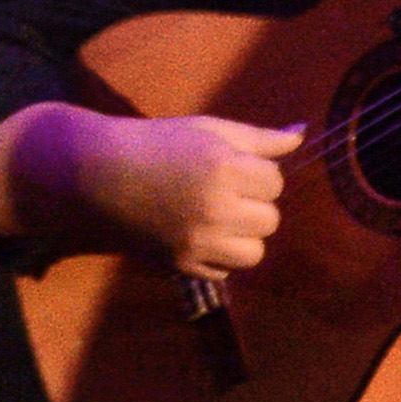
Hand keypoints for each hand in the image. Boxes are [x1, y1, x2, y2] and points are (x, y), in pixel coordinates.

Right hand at [0, 104, 306, 272]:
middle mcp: (216, 208)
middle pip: (270, 219)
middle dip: (253, 205)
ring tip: (219, 217)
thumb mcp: (208, 129)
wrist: (99, 176)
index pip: (275, 182)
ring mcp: (199, 241)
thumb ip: (258, 139)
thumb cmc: (157, 145)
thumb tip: (301, 138)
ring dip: (244, 236)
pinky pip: (226, 271)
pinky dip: (220, 256)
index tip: (230, 166)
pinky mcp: (183, 265)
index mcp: (225, 168)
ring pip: (255, 252)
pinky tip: (198, 233)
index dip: (256, 173)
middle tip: (223, 191)